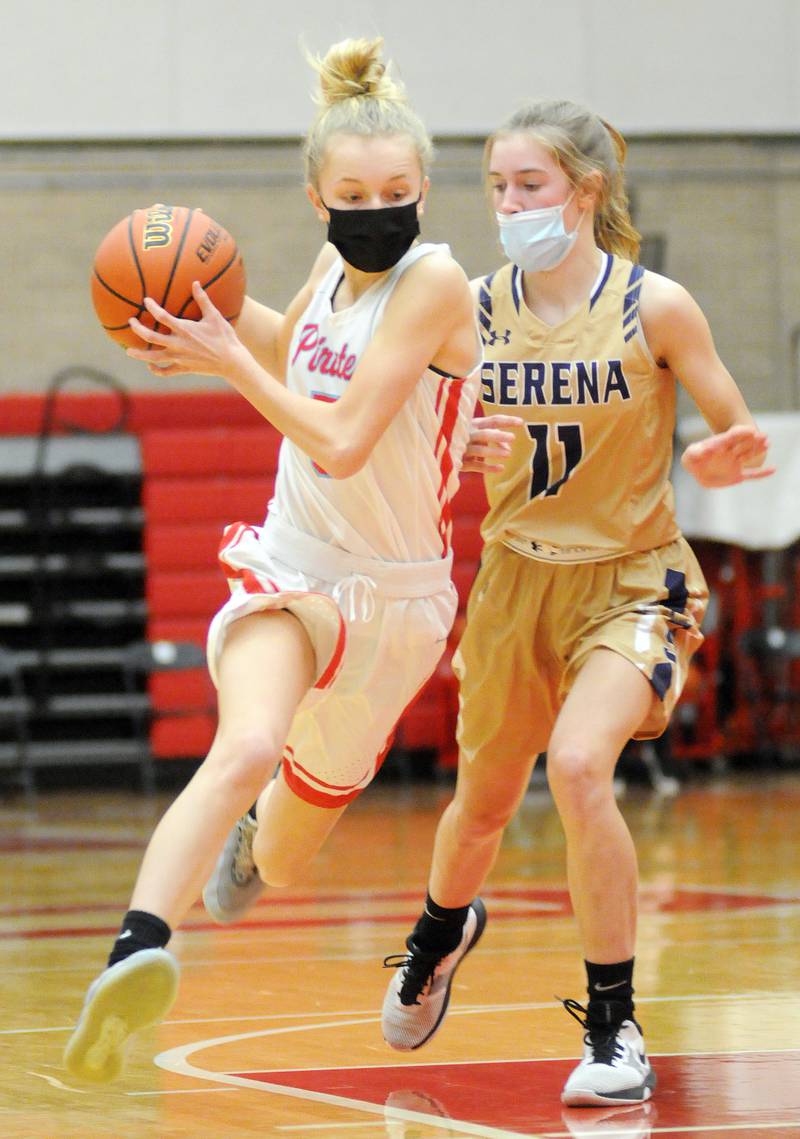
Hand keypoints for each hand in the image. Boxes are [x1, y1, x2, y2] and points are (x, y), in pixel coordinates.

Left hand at [126, 281, 243, 377]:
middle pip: (150, 336)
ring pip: (153, 357)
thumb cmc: (225, 337)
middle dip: (137, 328)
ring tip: (129, 351)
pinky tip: (151, 367)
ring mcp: (179, 358)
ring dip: (140, 354)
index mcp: (184, 329)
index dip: (152, 306)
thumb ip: (203, 299)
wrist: (232, 362)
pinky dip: (157, 370)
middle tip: (131, 322)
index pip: (162, 315)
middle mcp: (178, 344)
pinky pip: (166, 371)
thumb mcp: (215, 316)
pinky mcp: (183, 369)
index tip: (146, 301)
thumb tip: (195, 283)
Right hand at [461, 414, 523, 473]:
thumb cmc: (458, 437)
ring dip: (494, 451)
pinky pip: (474, 466)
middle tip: (512, 437)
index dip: (507, 421)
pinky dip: (487, 468)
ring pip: (479, 450)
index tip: (521, 422)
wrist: (433, 446)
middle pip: (485, 434)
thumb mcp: (474, 433)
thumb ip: (491, 437)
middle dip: (498, 435)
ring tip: (509, 454)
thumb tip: (508, 448)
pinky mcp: (459, 462)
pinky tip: (501, 469)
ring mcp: (462, 449)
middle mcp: (467, 435)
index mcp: (472, 424)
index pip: (493, 421)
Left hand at [680, 424, 774, 487]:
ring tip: (768, 444)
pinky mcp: (737, 475)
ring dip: (758, 451)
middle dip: (753, 440)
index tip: (750, 430)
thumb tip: (703, 449)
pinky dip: (761, 473)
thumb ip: (696, 451)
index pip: (731, 437)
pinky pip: (751, 474)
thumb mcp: (691, 454)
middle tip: (763, 435)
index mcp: (720, 445)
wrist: (697, 468)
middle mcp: (730, 453)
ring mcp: (735, 463)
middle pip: (743, 445)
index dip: (740, 434)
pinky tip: (773, 469)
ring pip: (749, 456)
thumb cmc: (693, 458)